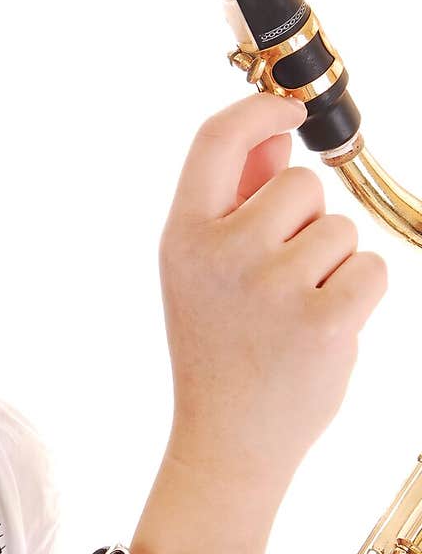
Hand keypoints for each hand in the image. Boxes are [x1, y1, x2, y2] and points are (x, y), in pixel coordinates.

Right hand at [160, 93, 388, 489]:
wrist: (227, 443)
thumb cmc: (219, 352)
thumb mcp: (203, 274)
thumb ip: (236, 202)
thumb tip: (280, 133)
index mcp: (182, 237)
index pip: (216, 139)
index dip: (259, 110)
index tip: (289, 114)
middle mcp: (221, 253)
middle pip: (302, 183)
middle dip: (308, 221)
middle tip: (279, 280)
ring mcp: (272, 287)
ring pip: (341, 228)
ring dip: (333, 263)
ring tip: (295, 312)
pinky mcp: (323, 320)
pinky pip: (371, 268)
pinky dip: (360, 293)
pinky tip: (324, 328)